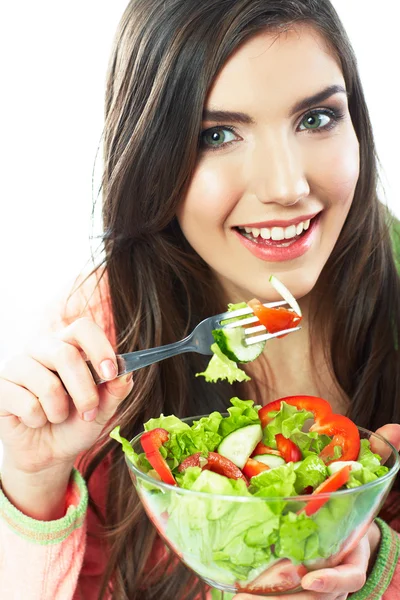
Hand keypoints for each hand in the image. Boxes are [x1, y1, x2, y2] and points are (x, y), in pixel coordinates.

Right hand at [0, 318, 132, 516]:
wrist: (48, 453)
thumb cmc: (75, 424)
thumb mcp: (102, 410)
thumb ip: (115, 391)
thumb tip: (126, 373)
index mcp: (69, 345)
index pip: (83, 328)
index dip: (98, 348)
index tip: (111, 373)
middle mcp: (42, 348)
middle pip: (66, 354)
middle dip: (84, 391)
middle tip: (89, 411)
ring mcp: (18, 365)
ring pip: (47, 383)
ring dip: (60, 410)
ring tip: (57, 417)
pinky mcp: (2, 387)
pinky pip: (26, 403)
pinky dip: (38, 419)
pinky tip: (35, 420)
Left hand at [233, 422, 399, 599]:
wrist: (348, 533)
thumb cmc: (352, 508)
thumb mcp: (366, 486)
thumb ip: (377, 460)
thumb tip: (396, 428)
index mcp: (352, 556)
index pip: (350, 574)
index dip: (333, 578)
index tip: (312, 577)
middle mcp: (333, 577)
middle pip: (313, 599)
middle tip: (250, 598)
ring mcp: (314, 588)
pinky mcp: (295, 589)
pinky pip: (278, 598)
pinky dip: (260, 598)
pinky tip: (235, 595)